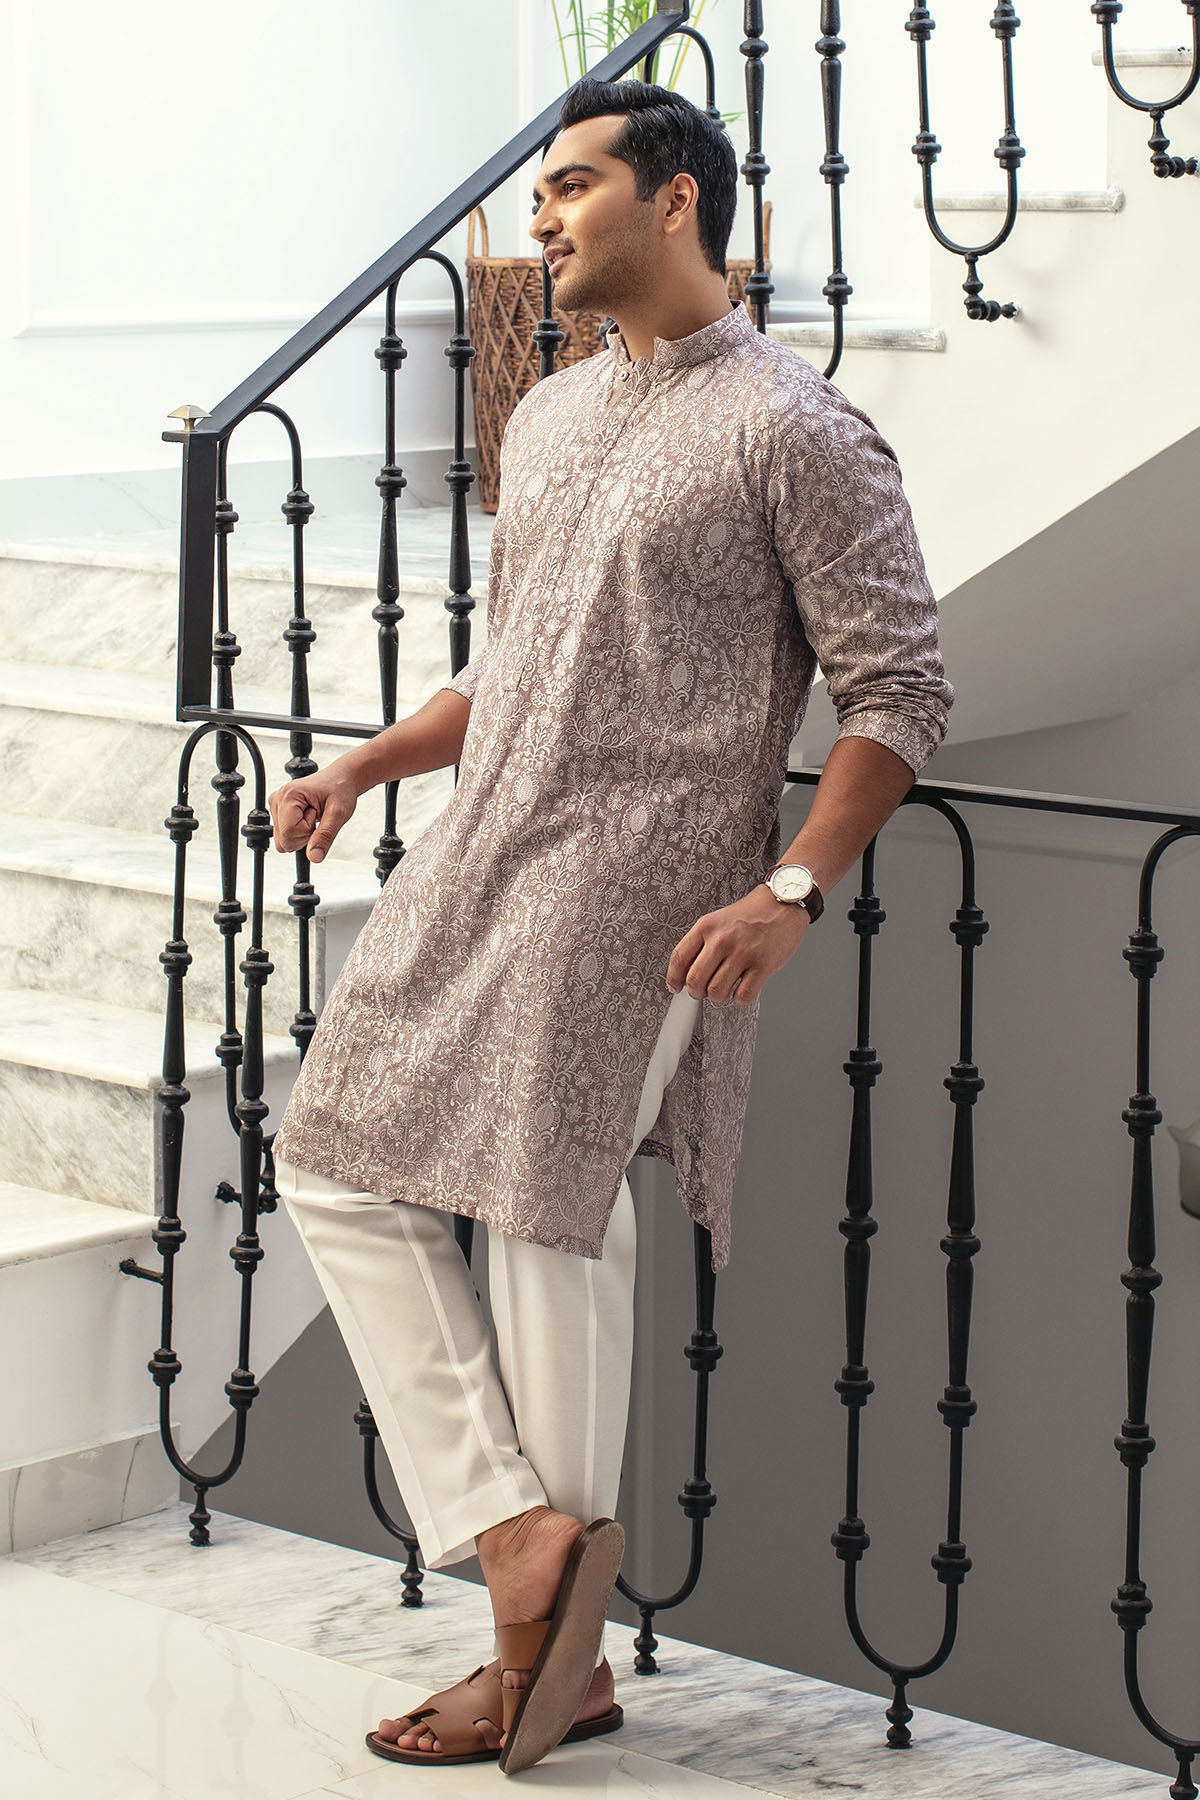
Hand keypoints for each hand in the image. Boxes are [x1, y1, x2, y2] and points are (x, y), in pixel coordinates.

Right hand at [268, 766, 359, 862]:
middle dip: (304, 835)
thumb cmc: (340, 791)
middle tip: (317, 815)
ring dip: (301, 834)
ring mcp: (275, 806)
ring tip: (313, 814)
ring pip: (283, 841)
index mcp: (288, 795)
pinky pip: (284, 836)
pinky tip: (307, 816)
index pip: (289, 834)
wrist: (340, 780)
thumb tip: (314, 858)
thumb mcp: (338, 814)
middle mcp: (276, 799)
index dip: (308, 832)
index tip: (318, 814)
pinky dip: (298, 832)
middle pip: (284, 841)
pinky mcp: (278, 812)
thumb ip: (325, 836)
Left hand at [666, 883, 809, 1005]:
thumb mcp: (717, 920)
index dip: (673, 979)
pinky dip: (739, 1000)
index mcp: (706, 927)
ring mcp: (743, 953)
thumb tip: (685, 973)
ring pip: (717, 991)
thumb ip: (701, 943)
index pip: (679, 959)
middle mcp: (722, 940)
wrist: (781, 902)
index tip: (675, 987)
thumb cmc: (750, 914)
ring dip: (718, 997)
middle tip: (702, 992)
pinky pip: (743, 995)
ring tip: (723, 990)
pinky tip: (741, 991)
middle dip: (696, 992)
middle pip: (695, 980)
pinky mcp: (763, 965)